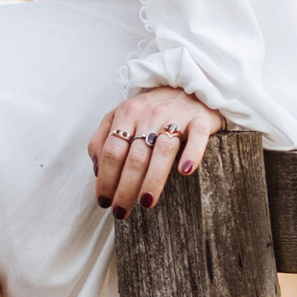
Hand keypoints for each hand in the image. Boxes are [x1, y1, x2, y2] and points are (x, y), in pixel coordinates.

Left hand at [88, 86, 223, 216]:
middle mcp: (150, 114)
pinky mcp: (200, 119)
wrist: (190, 85)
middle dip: (125, 187)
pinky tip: (185, 171)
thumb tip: (96, 170)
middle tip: (121, 212)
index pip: (112, 150)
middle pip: (134, 155)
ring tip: (146, 202)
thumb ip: (103, 138)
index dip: (105, 178)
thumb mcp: (122, 116)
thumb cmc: (152, 109)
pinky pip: (197, 137)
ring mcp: (176, 116)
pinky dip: (192, 153)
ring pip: (162, 149)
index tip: (103, 201)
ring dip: (153, 178)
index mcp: (127, 114)